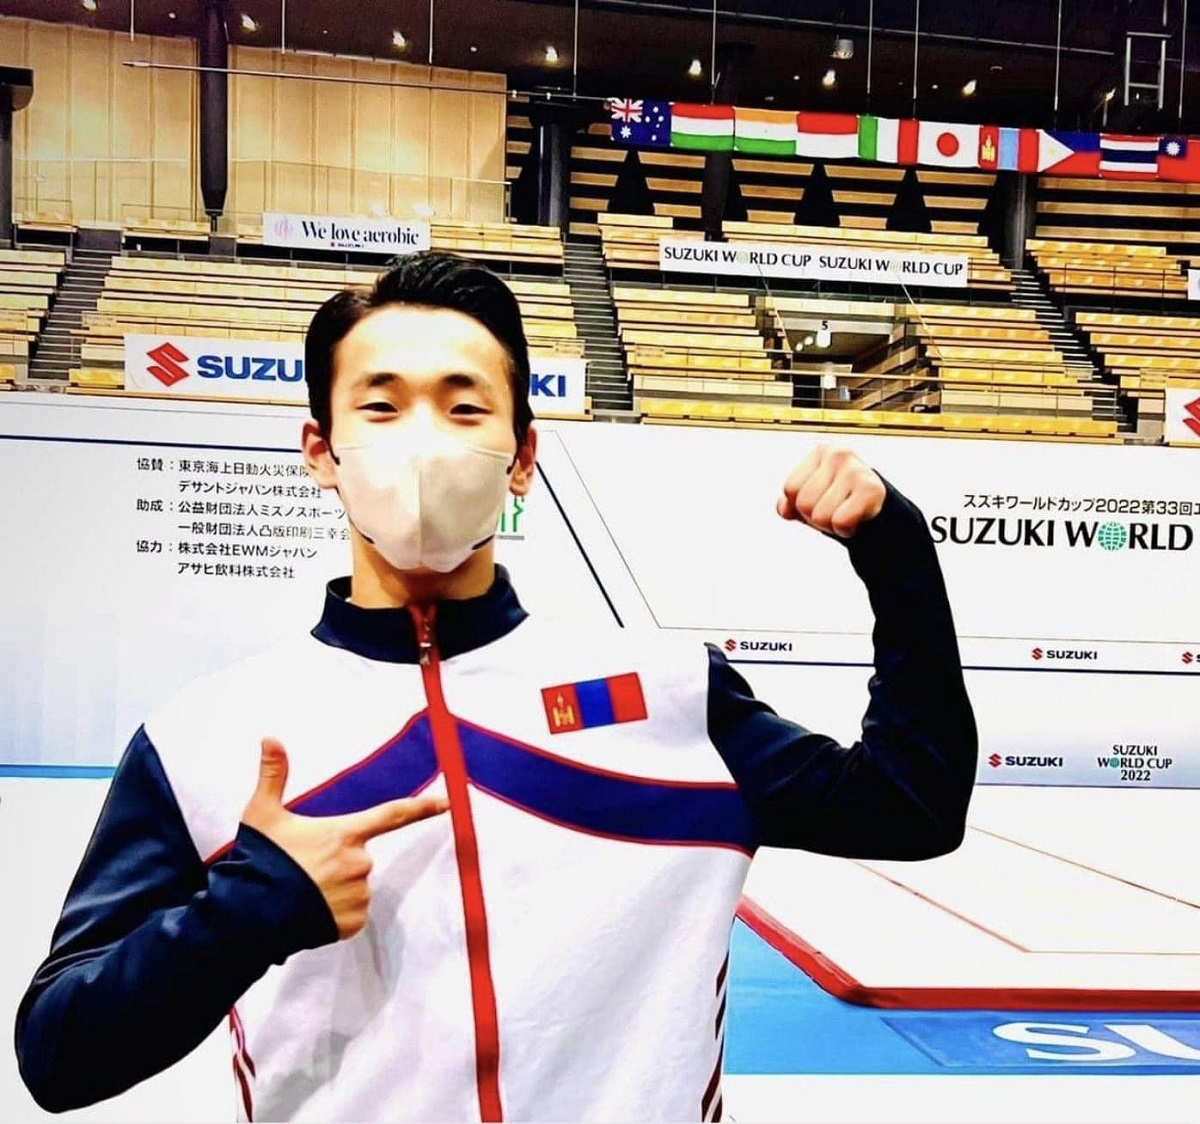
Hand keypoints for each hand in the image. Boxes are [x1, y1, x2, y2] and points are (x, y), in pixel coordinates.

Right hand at [242, 738, 448, 938]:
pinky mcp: (352, 923)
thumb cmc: (260, 862)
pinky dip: (334, 912)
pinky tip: (309, 911)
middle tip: (304, 869)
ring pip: (355, 886)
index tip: (448, 803)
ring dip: (335, 888)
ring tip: (302, 892)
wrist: (248, 917)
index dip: (423, 807)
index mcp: (345, 833)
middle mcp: (359, 863)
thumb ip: (273, 776)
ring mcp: (358, 895)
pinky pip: (351, 913)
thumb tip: (270, 738)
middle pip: (359, 857)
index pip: (392, 815)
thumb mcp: (263, 815)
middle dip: (337, 861)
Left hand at [776, 445, 885, 538]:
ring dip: (831, 524)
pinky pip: (840, 522)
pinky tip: (857, 518)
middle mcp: (838, 454)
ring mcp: (855, 470)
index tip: (822, 500)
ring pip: (819, 516)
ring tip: (847, 512)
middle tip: (836, 509)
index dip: (800, 504)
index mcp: (821, 452)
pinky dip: (845, 530)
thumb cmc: (841, 502)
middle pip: (804, 503)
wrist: (880, 512)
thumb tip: (783, 507)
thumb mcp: (812, 498)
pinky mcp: (871, 489)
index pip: (789, 489)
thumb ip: (790, 502)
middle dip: (815, 516)